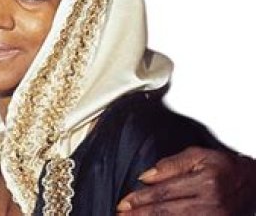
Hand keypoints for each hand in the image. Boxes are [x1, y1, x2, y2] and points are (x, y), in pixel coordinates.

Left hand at [116, 147, 255, 214]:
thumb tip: (145, 176)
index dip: (141, 199)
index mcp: (205, 182)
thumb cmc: (224, 168)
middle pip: (166, 212)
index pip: (164, 192)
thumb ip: (171, 164)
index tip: (123, 203)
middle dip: (140, 215)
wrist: (251, 184)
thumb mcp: (199, 156)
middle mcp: (211, 204)